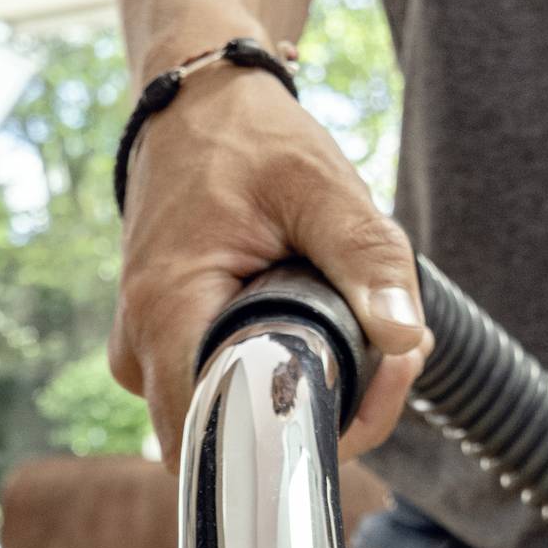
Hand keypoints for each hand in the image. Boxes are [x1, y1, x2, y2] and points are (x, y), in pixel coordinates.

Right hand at [109, 49, 429, 468]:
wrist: (194, 105)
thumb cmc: (249, 142)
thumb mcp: (320, 186)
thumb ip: (367, 258)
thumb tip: (406, 338)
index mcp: (166, 314)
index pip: (213, 442)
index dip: (300, 438)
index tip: (371, 387)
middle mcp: (141, 350)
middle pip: (232, 442)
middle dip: (325, 416)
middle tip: (396, 359)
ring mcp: (146, 354)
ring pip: (233, 420)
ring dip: (313, 395)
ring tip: (378, 336)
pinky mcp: (165, 348)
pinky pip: (225, 390)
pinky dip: (286, 374)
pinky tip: (339, 330)